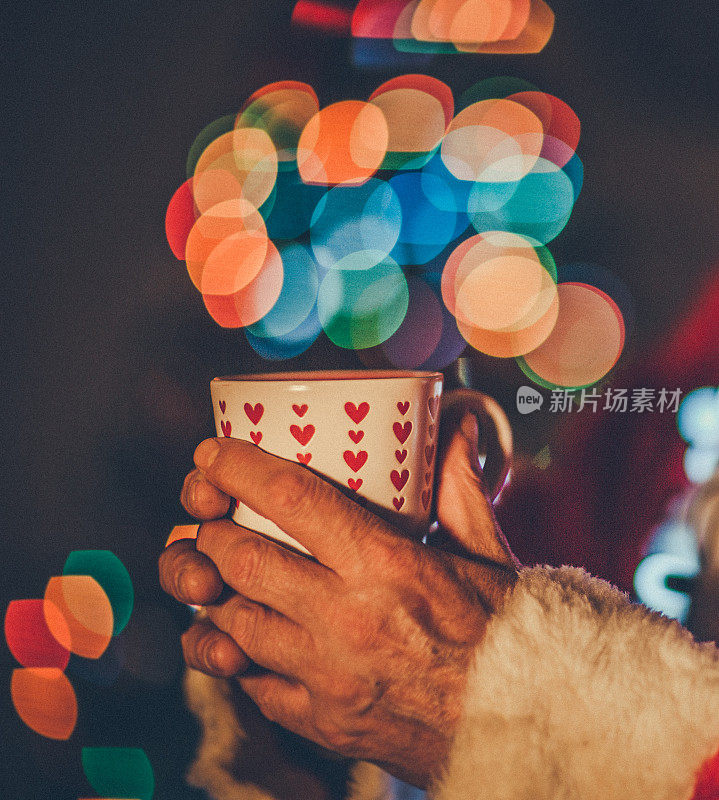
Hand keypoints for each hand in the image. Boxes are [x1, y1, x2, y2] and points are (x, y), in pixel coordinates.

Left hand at [159, 393, 518, 787]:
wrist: (528, 730)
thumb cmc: (507, 636)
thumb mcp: (488, 554)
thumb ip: (460, 486)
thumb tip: (458, 424)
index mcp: (388, 566)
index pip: (291, 499)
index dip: (237, 468)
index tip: (212, 453)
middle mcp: (348, 620)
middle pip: (243, 559)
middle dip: (209, 529)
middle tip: (209, 515)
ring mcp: (328, 678)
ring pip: (232, 622)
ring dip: (211, 589)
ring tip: (215, 571)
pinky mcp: (322, 724)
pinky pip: (249, 683)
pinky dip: (231, 652)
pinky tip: (238, 633)